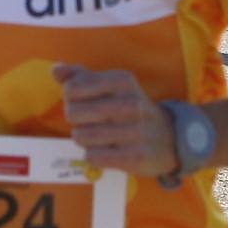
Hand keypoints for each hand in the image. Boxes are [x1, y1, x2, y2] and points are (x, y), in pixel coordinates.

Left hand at [58, 65, 175, 179]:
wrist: (170, 138)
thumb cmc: (130, 109)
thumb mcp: (111, 86)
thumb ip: (81, 76)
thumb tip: (56, 70)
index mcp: (122, 81)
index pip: (72, 88)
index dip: (70, 98)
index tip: (82, 102)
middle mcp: (131, 104)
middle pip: (73, 113)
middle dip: (76, 120)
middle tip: (90, 122)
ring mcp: (135, 131)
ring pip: (81, 137)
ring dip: (85, 140)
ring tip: (100, 137)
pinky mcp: (136, 156)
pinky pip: (93, 157)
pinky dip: (95, 156)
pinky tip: (107, 151)